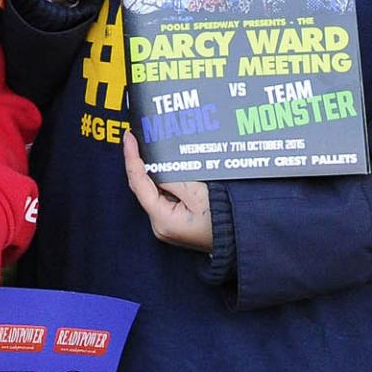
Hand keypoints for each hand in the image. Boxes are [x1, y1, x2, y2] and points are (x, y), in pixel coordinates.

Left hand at [123, 131, 211, 250]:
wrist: (241, 235)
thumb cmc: (223, 216)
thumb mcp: (197, 191)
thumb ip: (172, 177)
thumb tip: (154, 165)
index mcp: (162, 220)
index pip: (138, 183)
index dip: (132, 157)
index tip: (129, 136)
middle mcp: (160, 225)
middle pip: (143, 186)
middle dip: (141, 161)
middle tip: (138, 135)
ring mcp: (167, 224)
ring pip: (153, 189)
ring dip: (153, 169)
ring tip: (149, 144)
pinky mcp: (176, 221)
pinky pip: (164, 195)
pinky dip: (163, 178)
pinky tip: (165, 163)